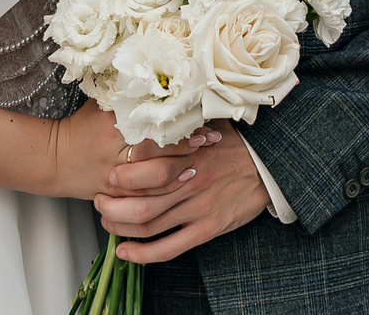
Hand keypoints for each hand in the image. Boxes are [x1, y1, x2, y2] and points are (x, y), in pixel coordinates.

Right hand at [49, 107, 210, 200]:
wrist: (55, 160)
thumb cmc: (82, 128)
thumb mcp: (101, 106)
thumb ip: (128, 96)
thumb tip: (163, 80)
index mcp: (112, 125)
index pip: (153, 122)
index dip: (179, 122)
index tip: (201, 118)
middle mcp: (115, 152)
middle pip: (159, 152)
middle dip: (188, 147)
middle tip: (211, 140)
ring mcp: (115, 177)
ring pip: (155, 179)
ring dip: (182, 170)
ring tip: (202, 161)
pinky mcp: (115, 196)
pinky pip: (145, 198)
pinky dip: (166, 192)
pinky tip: (183, 182)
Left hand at [95, 129, 269, 261]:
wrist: (270, 165)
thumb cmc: (236, 142)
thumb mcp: (207, 122)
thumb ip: (178, 125)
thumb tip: (146, 113)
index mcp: (188, 153)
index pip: (144, 166)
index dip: (119, 173)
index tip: (106, 172)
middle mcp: (189, 182)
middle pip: (139, 199)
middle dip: (110, 203)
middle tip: (97, 200)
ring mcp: (197, 208)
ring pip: (148, 224)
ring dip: (120, 226)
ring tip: (106, 221)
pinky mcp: (207, 229)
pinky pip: (169, 248)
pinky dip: (143, 254)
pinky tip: (125, 253)